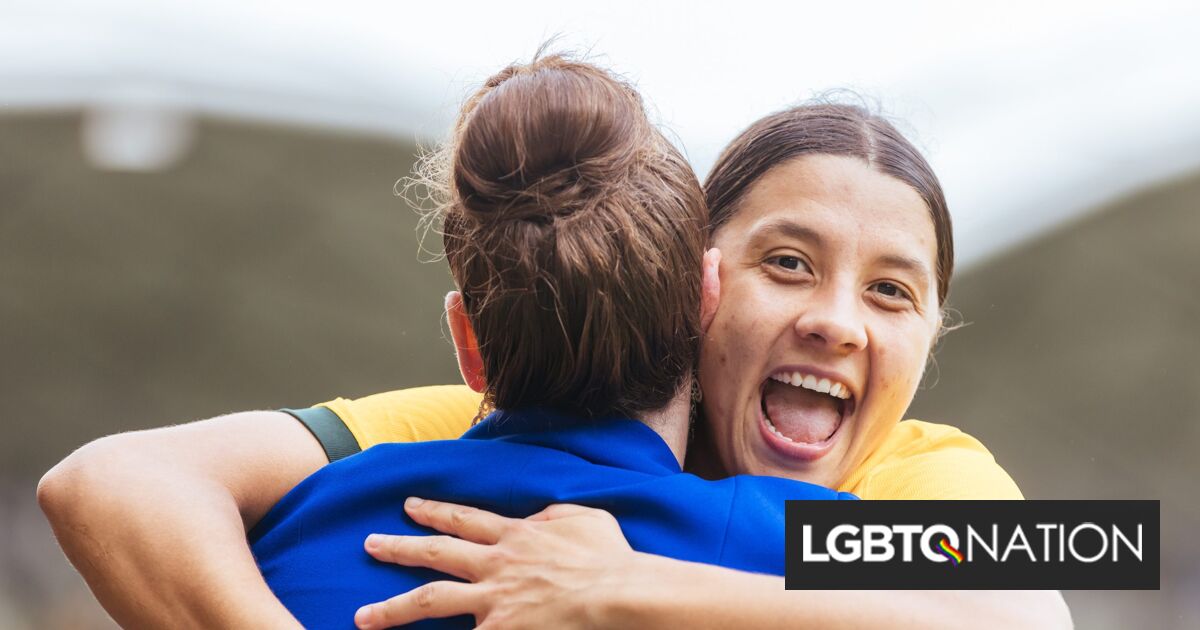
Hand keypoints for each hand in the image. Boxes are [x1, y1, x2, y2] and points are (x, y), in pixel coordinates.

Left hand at [354, 498, 635, 629]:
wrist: (618, 594)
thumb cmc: (609, 558)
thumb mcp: (584, 518)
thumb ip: (552, 515)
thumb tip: (537, 518)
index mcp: (516, 536)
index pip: (465, 519)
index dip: (434, 511)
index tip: (409, 506)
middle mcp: (496, 566)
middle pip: (437, 556)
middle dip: (399, 549)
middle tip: (369, 545)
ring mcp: (495, 602)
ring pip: (433, 602)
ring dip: (393, 609)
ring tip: (363, 617)